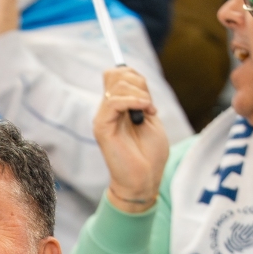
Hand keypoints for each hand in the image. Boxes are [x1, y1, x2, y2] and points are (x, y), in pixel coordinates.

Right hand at [94, 68, 168, 213]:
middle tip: (149, 104)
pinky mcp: (102, 127)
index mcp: (118, 107)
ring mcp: (103, 118)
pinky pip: (114, 101)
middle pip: (115, 74)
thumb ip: (140, 97)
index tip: (149, 97)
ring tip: (149, 111)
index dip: (135, 76)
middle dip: (138, 83)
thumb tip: (131, 76)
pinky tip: (145, 112)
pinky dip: (134, 101)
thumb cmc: (150, 154)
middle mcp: (108, 110)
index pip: (118, 74)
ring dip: (139, 94)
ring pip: (116, 84)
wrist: (145, 179)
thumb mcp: (149, 117)